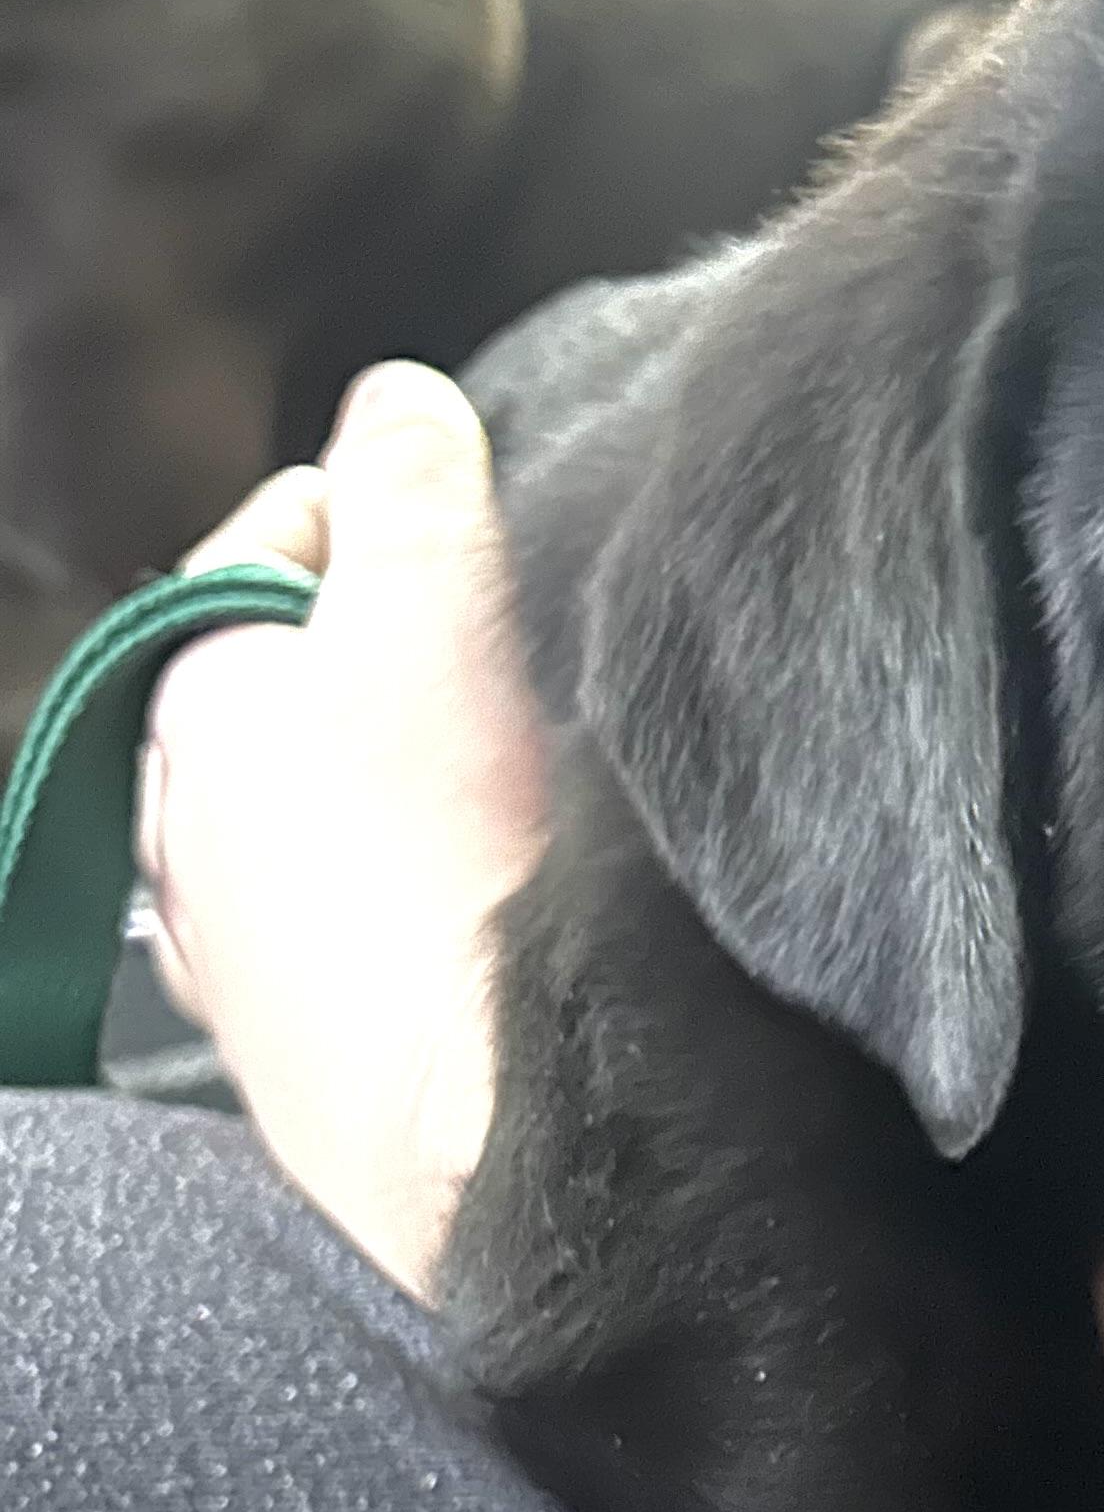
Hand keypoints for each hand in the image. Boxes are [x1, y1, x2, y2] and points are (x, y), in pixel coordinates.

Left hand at [138, 363, 546, 1297]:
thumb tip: (396, 395)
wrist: (483, 1116)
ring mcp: (223, 945)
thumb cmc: (450, 856)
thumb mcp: (439, 609)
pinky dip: (410, 900)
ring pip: (329, 806)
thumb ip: (411, 479)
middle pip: (307, 674)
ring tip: (514, 802)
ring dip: (407, 787)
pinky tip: (480, 916)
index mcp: (186, 684)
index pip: (287, 533)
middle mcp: (172, 815)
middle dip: (403, 656)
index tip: (488, 542)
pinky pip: (354, 925)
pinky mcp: (291, 1049)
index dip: (398, 514)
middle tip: (523, 673)